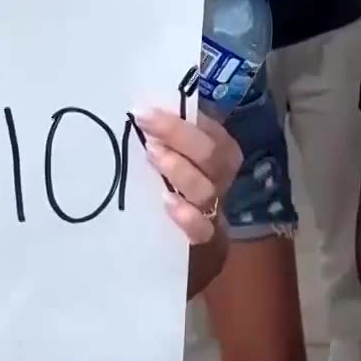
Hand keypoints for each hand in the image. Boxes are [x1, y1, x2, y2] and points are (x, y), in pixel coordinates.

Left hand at [136, 107, 241, 245]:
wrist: (183, 252)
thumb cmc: (169, 191)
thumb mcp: (173, 160)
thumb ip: (167, 138)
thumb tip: (141, 109)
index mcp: (219, 152)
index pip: (209, 130)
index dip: (180, 119)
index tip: (144, 111)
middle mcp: (220, 178)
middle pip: (211, 154)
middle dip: (178, 134)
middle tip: (144, 122)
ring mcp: (214, 210)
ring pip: (206, 188)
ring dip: (180, 169)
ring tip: (152, 154)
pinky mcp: (205, 242)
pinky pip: (203, 230)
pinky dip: (188, 216)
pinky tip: (168, 202)